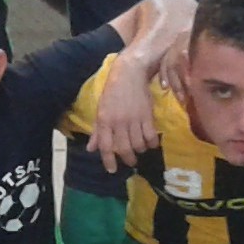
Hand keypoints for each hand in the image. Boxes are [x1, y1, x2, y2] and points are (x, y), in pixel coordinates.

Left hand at [86, 58, 162, 172]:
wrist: (129, 73)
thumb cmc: (113, 92)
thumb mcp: (101, 110)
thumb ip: (97, 131)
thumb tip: (91, 149)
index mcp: (104, 121)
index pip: (106, 146)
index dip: (108, 160)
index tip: (112, 170)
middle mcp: (118, 122)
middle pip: (124, 149)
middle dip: (128, 158)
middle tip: (131, 161)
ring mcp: (134, 119)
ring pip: (138, 144)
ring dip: (140, 150)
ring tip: (141, 149)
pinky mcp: (147, 115)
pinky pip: (151, 136)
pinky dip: (152, 143)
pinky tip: (151, 143)